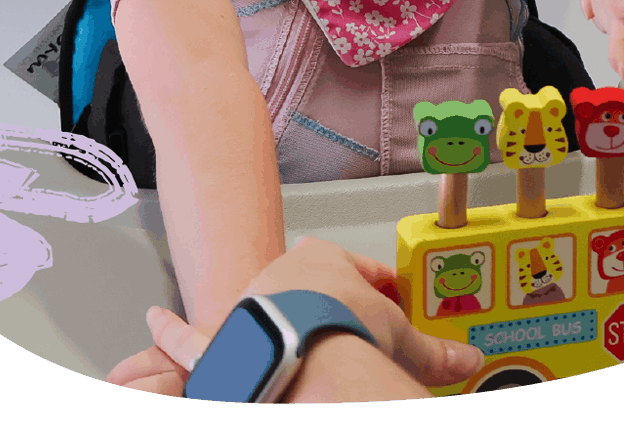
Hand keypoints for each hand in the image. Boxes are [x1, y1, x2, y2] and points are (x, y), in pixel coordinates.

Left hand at [105, 237, 484, 396]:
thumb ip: (435, 353)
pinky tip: (156, 327)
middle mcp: (281, 273)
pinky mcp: (222, 339)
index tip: (391, 307)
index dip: (380, 292)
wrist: (304, 356)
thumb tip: (468, 363)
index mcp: (326, 261)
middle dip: (326, 311)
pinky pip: (189, 338)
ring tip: (281, 343)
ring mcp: (249, 302)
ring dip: (265, 322)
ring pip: (258, 309)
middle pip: (310, 292)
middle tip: (341, 333)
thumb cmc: (345, 334)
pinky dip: (170, 335)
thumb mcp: (401, 343)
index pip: (361, 272)